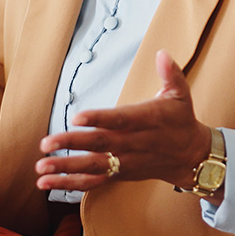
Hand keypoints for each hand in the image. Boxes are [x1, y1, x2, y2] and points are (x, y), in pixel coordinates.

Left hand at [35, 50, 214, 194]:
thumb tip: (162, 52)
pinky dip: (72, 183)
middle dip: (71, 144)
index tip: (77, 117)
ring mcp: (125, 162)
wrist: (192, 157)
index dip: (99, 119)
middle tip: (46, 143)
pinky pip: (95, 181)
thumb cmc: (181, 121)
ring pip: (93, 166)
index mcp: (146, 121)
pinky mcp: (120, 174)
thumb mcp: (181, 95)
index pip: (120, 120)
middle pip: (100, 144)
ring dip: (66, 167)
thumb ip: (171, 74)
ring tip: (41, 166)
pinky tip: (48, 182)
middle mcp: (133, 143)